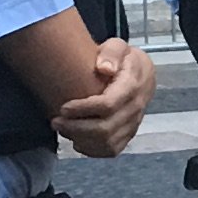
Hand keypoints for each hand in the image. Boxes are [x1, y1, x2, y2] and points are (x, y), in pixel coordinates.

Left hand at [55, 38, 154, 159]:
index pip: (108, 105)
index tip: (63, 107)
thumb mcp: (118, 46)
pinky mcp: (129, 135)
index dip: (83, 109)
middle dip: (76, 128)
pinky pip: (112, 150)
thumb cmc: (124, 60)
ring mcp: (133, 124)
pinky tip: (76, 141)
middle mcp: (135, 108)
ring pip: (107, 143)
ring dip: (80, 140)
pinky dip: (91, 150)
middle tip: (55, 121)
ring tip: (63, 130)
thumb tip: (103, 68)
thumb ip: (111, 52)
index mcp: (132, 85)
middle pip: (105, 129)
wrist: (142, 76)